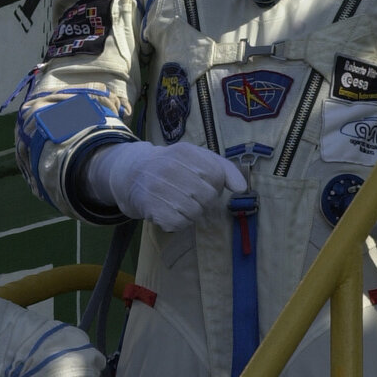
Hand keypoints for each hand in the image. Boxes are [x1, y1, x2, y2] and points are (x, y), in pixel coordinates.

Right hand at [84, 141, 246, 229]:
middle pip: (208, 197)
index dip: (213, 183)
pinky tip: (168, 209)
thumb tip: (242, 188)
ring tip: (177, 200)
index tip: (201, 180)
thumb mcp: (199, 158)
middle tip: (188, 192)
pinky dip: (177, 222)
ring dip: (191, 211)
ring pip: (195, 212)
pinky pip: (180, 224)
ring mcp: (160, 188)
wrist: (133, 174)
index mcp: (186, 151)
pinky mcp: (152, 208)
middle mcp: (171, 167)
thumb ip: (225, 169)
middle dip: (203, 199)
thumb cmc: (174, 166)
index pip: (216, 176)